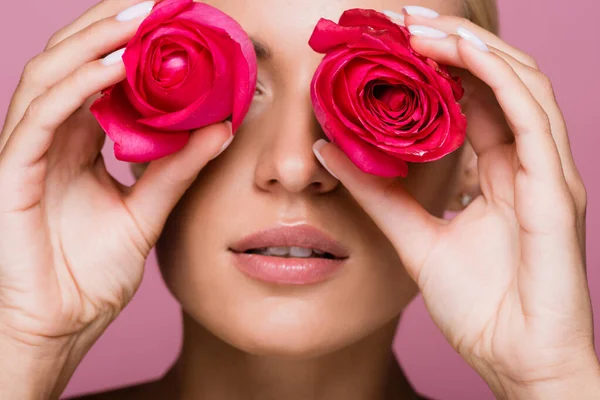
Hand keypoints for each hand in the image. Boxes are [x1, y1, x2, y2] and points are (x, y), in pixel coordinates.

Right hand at [0, 0, 231, 396]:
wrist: (57, 328)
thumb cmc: (89, 276)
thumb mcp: (147, 214)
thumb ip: (177, 170)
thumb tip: (221, 128)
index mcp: (79, 147)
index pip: (100, 81)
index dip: (131, 48)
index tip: (175, 25)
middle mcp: (51, 140)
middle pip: (73, 64)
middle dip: (110, 28)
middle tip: (158, 5)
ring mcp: (27, 152)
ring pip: (51, 75)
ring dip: (93, 42)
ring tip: (140, 19)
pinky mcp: (13, 172)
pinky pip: (42, 114)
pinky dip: (77, 84)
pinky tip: (115, 64)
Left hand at [313, 11, 598, 398]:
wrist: (517, 361)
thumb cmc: (479, 308)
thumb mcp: (414, 240)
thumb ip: (377, 195)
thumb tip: (328, 152)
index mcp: (499, 173)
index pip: (474, 100)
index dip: (437, 66)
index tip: (391, 44)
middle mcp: (526, 164)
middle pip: (496, 81)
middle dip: (451, 44)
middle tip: (401, 20)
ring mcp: (546, 172)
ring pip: (519, 84)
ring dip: (472, 49)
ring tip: (423, 26)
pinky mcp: (556, 189)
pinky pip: (532, 116)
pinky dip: (498, 77)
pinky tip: (460, 53)